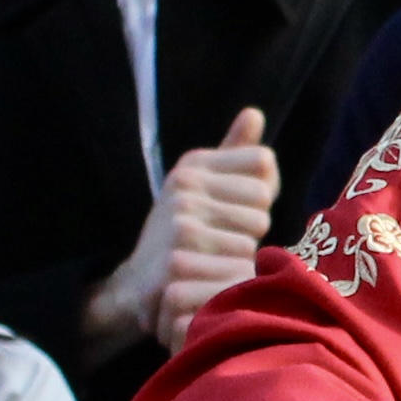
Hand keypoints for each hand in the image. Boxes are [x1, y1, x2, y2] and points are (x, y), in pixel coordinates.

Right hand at [146, 110, 285, 353]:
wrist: (137, 286)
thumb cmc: (183, 232)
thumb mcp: (202, 186)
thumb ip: (234, 153)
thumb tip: (255, 114)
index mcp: (193, 164)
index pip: (262, 162)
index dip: (260, 191)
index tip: (239, 209)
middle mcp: (184, 186)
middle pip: (262, 202)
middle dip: (252, 227)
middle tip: (223, 242)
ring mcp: (179, 222)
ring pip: (253, 236)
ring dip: (244, 256)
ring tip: (216, 261)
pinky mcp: (179, 259)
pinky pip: (240, 264)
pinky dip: (237, 277)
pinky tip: (216, 281)